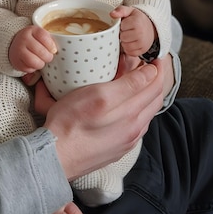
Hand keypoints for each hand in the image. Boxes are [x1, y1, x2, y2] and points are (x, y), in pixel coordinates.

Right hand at [8, 25, 56, 74]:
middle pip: (41, 51)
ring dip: (41, 64)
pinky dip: (33, 68)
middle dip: (48, 57)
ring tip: (41, 61)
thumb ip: (49, 40)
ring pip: (35, 62)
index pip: (43, 36)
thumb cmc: (32, 41)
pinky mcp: (16, 61)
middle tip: (48, 57)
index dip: (51, 45)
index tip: (54, 49)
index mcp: (32, 30)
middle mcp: (24, 39)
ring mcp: (19, 50)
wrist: (15, 45)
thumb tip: (57, 51)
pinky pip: (29, 68)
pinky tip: (33, 64)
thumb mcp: (39, 35)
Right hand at [40, 63, 162, 181]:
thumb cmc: (70, 123)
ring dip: (143, 96)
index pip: (156, 87)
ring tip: (133, 81)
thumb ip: (129, 85)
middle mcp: (134, 131)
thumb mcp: (99, 95)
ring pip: (144, 114)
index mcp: (133, 116)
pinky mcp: (116, 148)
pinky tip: (122, 106)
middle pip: (153, 101)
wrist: (54, 156)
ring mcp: (126, 142)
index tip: (153, 56)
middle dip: (153, 81)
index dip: (157, 68)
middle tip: (144, 65)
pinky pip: (133, 126)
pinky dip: (134, 110)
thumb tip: (151, 72)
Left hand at [111, 5, 155, 56]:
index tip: (126, 24)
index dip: (122, 26)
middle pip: (122, 37)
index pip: (121, 27)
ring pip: (125, 46)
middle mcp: (140, 33)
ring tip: (130, 36)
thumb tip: (112, 14)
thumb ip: (120, 10)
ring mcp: (142, 43)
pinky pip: (130, 53)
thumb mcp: (130, 11)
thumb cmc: (138, 19)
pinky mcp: (143, 50)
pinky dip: (129, 49)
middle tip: (128, 31)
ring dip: (125, 42)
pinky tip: (132, 42)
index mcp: (136, 22)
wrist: (151, 27)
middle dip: (123, 34)